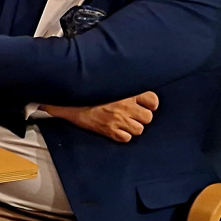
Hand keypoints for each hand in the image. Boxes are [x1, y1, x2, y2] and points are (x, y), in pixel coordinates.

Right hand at [44, 91, 158, 142]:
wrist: (67, 100)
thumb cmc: (85, 90)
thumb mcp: (106, 82)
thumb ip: (121, 84)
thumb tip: (131, 85)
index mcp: (126, 92)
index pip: (152, 100)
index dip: (151, 104)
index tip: (145, 105)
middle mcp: (125, 106)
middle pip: (148, 117)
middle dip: (141, 117)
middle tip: (132, 115)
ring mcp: (118, 120)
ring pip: (139, 129)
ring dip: (132, 127)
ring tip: (123, 123)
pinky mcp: (108, 131)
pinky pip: (125, 138)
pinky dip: (122, 136)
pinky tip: (115, 130)